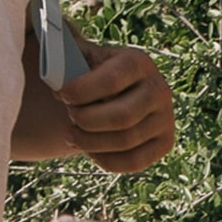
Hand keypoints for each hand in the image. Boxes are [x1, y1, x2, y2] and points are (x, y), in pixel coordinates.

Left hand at [55, 41, 175, 171]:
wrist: (112, 90)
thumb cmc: (89, 73)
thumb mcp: (80, 60)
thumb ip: (66, 65)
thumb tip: (55, 80)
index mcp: (138, 62)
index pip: (112, 80)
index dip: (82, 91)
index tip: (61, 95)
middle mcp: (159, 89)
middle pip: (122, 116)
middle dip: (86, 120)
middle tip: (69, 116)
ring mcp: (166, 118)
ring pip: (126, 141)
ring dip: (91, 141)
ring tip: (71, 134)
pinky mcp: (164, 142)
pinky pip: (134, 162)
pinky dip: (106, 159)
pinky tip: (89, 150)